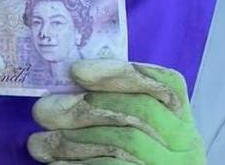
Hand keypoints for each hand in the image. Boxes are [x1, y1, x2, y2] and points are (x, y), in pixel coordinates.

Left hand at [27, 60, 204, 164]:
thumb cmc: (133, 160)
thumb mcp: (141, 132)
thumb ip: (118, 108)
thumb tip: (68, 87)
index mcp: (182, 123)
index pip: (166, 84)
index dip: (121, 72)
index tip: (76, 70)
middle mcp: (185, 144)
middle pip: (138, 111)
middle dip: (85, 106)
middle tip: (43, 110)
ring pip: (123, 142)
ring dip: (73, 140)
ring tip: (39, 142)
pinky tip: (55, 164)